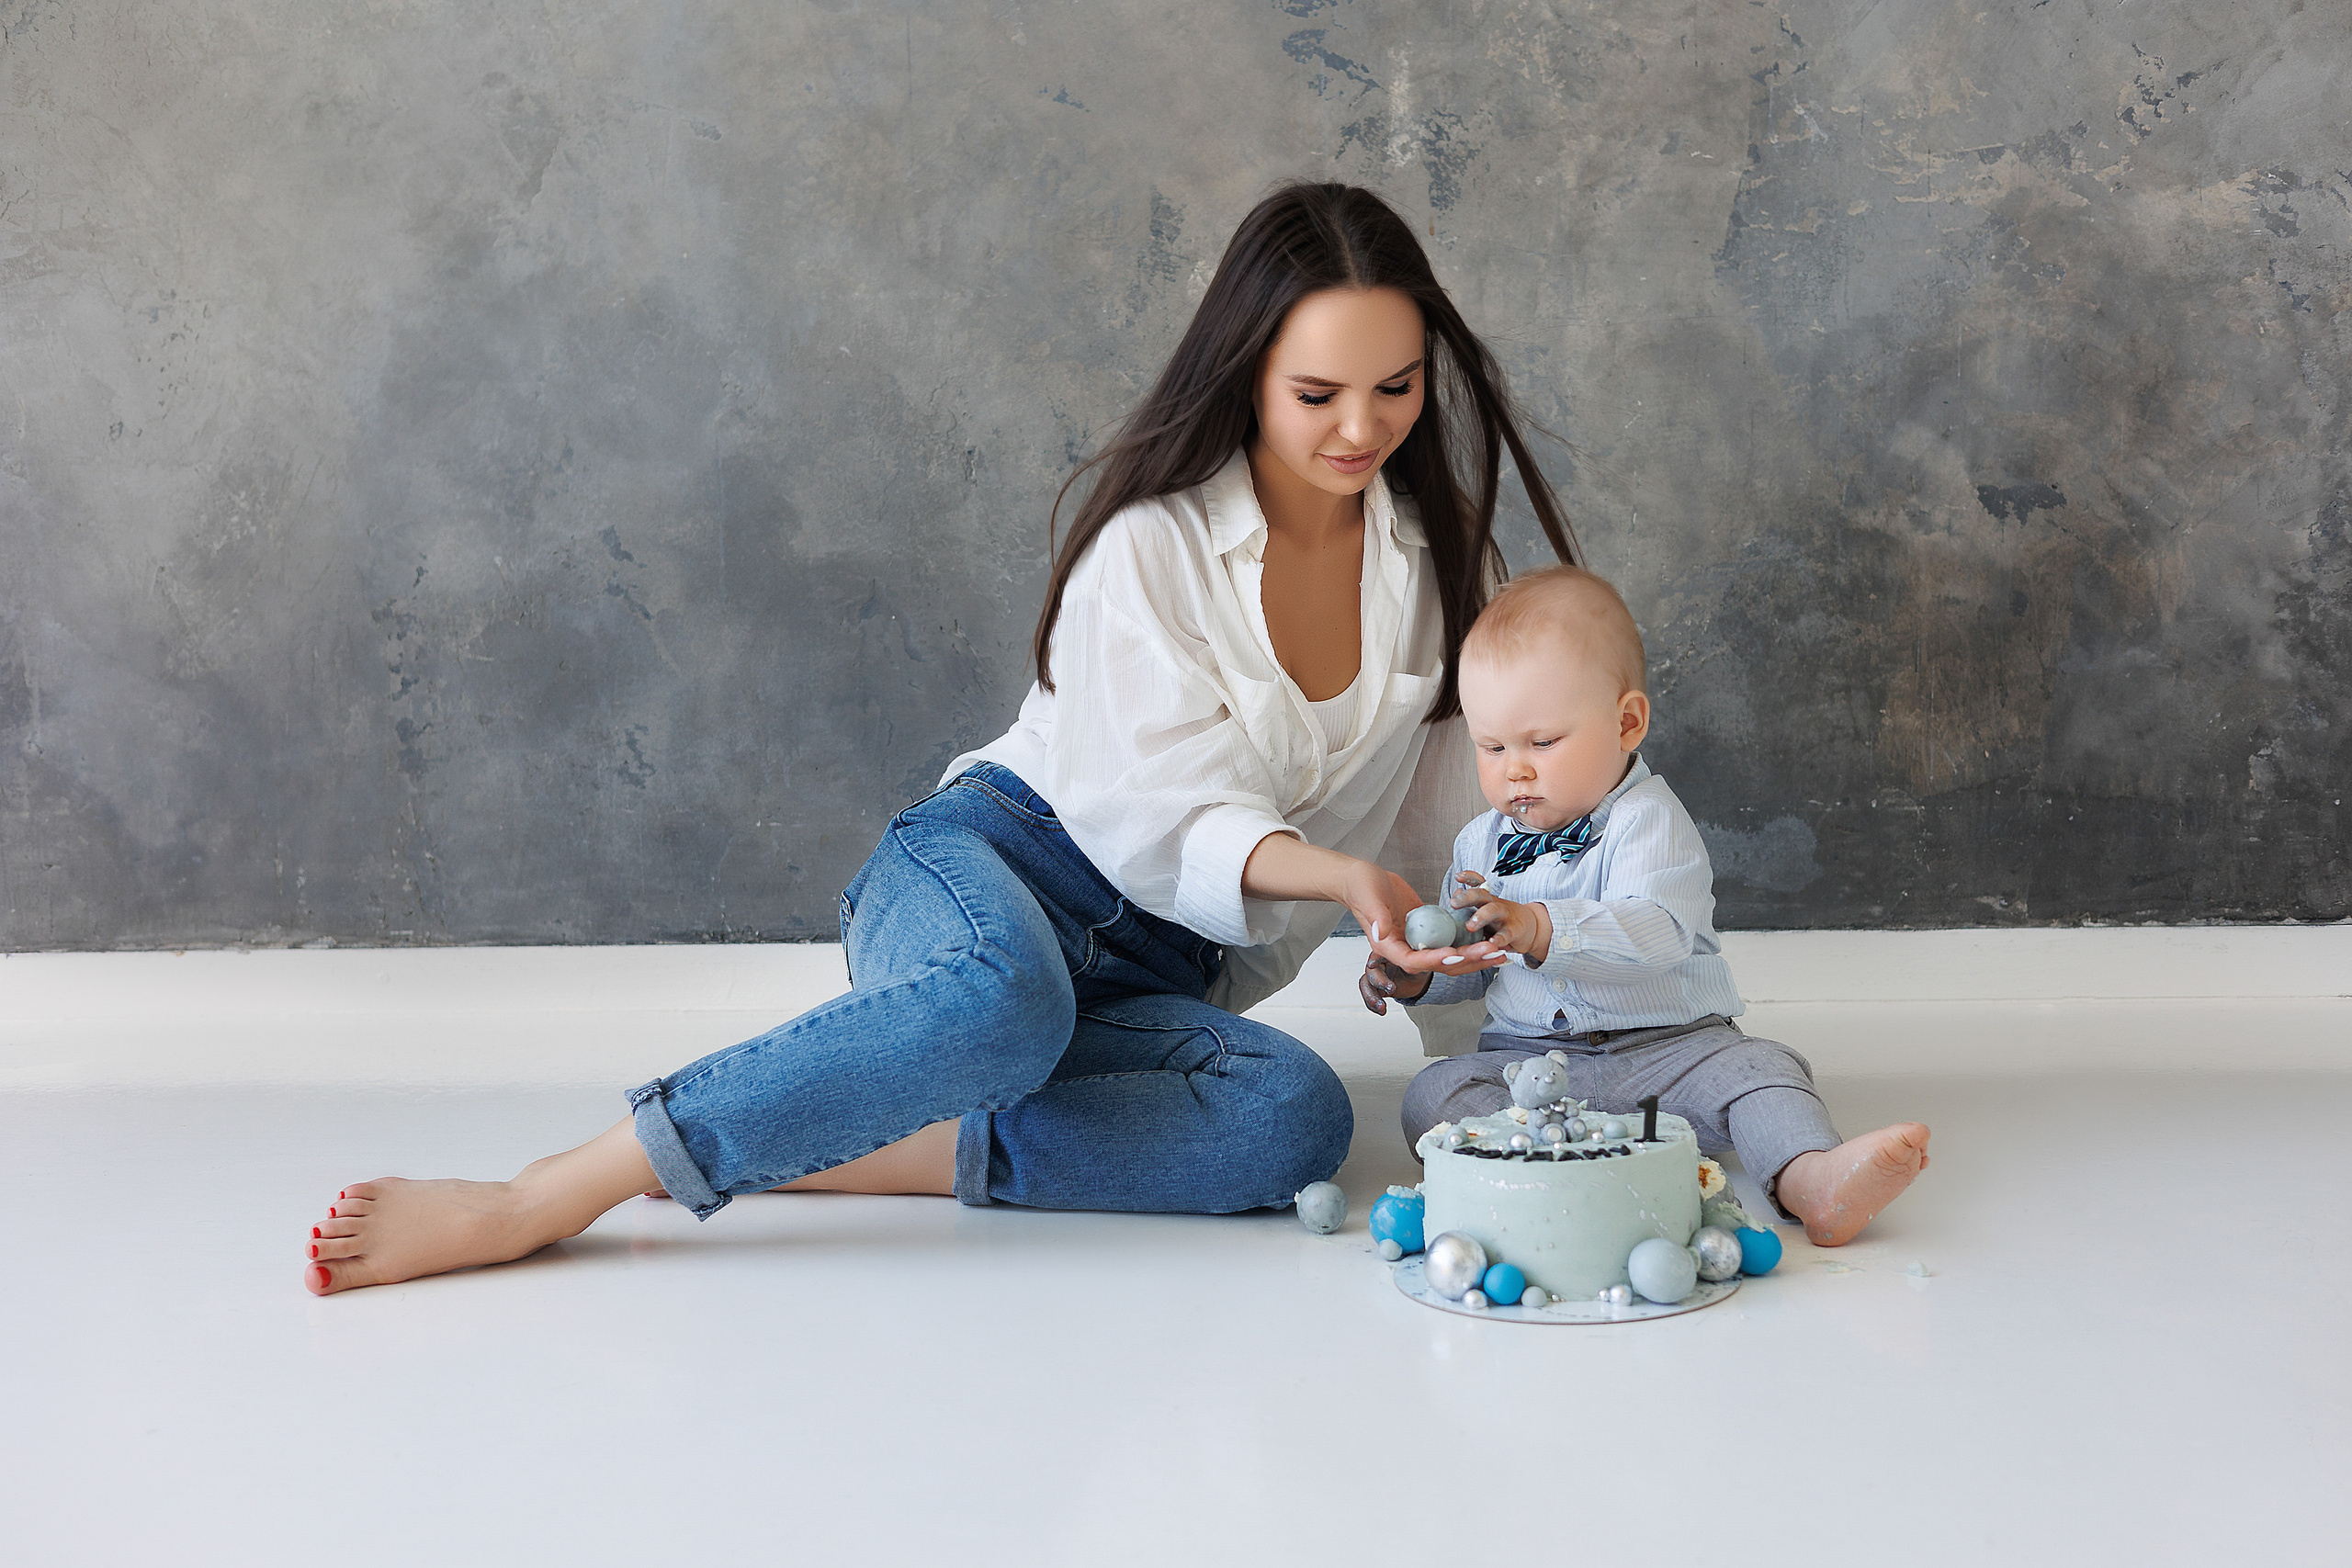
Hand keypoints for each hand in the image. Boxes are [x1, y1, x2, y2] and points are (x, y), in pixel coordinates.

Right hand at [1337, 858, 1511, 996]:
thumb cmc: (1361, 887)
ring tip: (1499, 952)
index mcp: (1388, 946)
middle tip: (1492, 952)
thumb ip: (1376, 918)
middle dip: (1467, 960)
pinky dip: (1467, 942)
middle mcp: (1404, 948)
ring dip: (1474, 956)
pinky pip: (1448, 940)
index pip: (1415, 961)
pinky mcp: (1426, 931)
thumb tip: (1382, 934)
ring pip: (1448, 956)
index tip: (1457, 954)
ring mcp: (1416, 941)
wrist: (1361, 879)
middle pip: (1439, 964)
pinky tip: (1486, 938)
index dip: (1436, 960)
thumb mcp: (1368, 900)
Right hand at [1359, 951, 1429, 1014]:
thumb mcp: (1423, 963)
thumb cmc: (1419, 966)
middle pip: (1370, 970)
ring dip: (1371, 996)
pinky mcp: (1377, 988)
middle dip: (1378, 981)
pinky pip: (1369, 995)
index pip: (1377, 952)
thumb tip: (1437, 957)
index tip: (1375, 965)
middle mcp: (1380, 962)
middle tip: (1392, 988)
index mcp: (1389, 952)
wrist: (1420, 978)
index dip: (1374, 959)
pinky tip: (1381, 1010)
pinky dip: (1372, 1004)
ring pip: (1365, 984)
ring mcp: (1377, 976)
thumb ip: (1425, 960)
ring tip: (1381, 1006)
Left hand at [1450, 870, 1553, 964]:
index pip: (1479, 884)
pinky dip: (1499, 938)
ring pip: (1493, 911)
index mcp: (1486, 899)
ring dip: (1481, 917)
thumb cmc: (1503, 919)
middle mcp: (1495, 904)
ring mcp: (1505, 916)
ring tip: (1470, 926)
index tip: (1458, 876)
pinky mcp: (1514, 931)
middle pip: (1482, 895)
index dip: (1469, 878)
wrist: (1531, 927)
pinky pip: (1506, 933)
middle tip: (1454, 903)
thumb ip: (1471, 902)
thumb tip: (1456, 892)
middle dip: (1467, 897)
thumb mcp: (1487, 909)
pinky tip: (1492, 942)